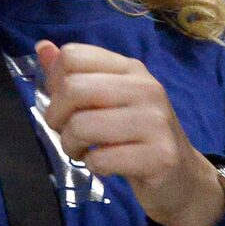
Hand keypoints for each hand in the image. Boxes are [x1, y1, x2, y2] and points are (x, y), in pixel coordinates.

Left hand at [36, 41, 224, 225]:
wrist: (182, 178)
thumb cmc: (136, 136)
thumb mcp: (108, 100)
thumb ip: (75, 75)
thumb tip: (42, 47)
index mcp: (130, 68)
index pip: (73, 55)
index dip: (55, 83)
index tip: (66, 106)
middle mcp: (146, 88)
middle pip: (72, 88)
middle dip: (56, 118)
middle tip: (68, 134)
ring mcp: (155, 121)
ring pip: (81, 126)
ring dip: (71, 146)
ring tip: (85, 151)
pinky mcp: (159, 156)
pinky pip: (100, 159)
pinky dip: (93, 166)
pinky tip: (106, 165)